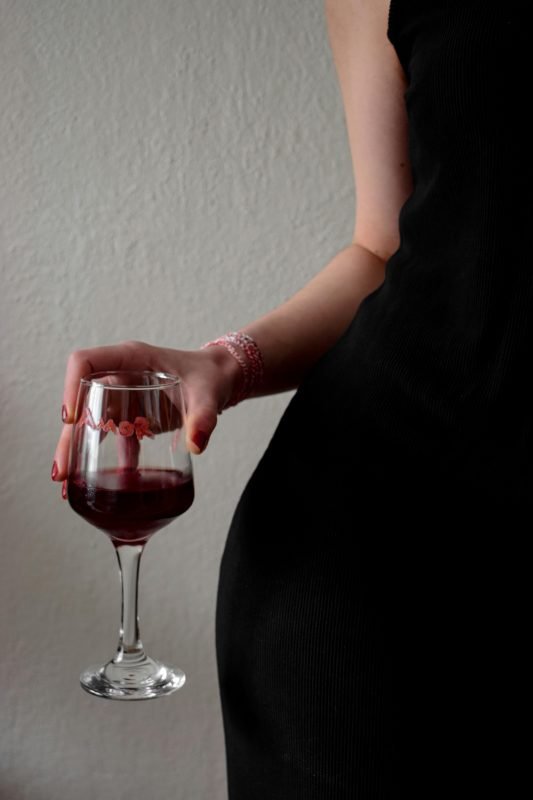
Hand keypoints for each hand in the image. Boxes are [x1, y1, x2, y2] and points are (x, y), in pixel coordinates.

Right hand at [51, 339, 242, 488]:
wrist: (220, 381)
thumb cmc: (211, 377)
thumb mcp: (209, 394)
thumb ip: (204, 417)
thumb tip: (196, 445)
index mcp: (131, 358)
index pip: (85, 362)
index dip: (71, 387)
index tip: (71, 419)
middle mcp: (120, 376)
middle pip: (80, 402)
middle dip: (68, 437)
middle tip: (61, 472)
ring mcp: (123, 397)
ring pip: (89, 423)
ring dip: (77, 452)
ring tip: (66, 484)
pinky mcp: (131, 416)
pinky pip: (110, 437)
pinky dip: (103, 460)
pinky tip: (98, 487)